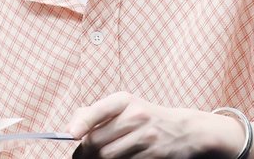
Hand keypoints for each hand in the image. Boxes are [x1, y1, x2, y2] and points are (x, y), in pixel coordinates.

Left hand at [68, 92, 240, 158]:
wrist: (182, 130)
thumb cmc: (145, 116)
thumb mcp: (125, 105)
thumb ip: (99, 112)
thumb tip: (73, 124)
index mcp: (125, 100)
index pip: (99, 110)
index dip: (83, 122)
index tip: (71, 133)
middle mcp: (136, 116)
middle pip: (99, 141)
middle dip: (84, 151)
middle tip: (80, 155)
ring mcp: (145, 138)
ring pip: (109, 156)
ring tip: (93, 158)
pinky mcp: (151, 156)